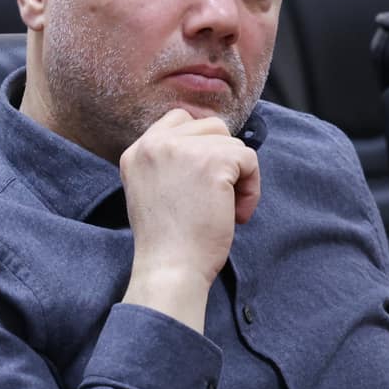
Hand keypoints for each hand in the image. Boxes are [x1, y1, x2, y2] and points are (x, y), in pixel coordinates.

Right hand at [119, 109, 261, 332]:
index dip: (202, 146)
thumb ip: (168, 163)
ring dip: (238, 176)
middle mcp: (155, 143)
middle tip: (217, 197)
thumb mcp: (151, 189)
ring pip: (232, 143)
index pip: (179, 120)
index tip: (204, 180)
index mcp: (136, 151)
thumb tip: (209, 145)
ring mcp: (183, 149)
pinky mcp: (212, 161)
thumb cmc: (167, 241)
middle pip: (211, 127)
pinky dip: (251, 188)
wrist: (170, 268)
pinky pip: (249, 160)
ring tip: (227, 209)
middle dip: (223, 159)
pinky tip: (237, 214)